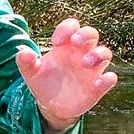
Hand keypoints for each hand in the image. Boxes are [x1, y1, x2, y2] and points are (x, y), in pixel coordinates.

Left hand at [15, 18, 116, 133]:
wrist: (52, 106)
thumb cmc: (44, 83)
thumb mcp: (31, 73)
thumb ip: (26, 62)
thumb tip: (23, 53)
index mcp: (65, 46)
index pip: (72, 27)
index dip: (67, 29)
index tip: (56, 42)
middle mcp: (81, 54)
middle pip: (91, 34)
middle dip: (85, 35)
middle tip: (76, 43)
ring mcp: (91, 69)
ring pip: (104, 53)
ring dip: (98, 54)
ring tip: (85, 63)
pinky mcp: (98, 86)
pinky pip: (110, 78)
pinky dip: (108, 79)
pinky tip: (98, 82)